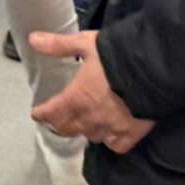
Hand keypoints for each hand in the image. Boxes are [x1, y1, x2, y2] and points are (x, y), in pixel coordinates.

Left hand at [28, 31, 153, 152]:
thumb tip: (32, 39)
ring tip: (85, 124)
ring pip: (91, 136)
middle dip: (61, 124)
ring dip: (85, 130)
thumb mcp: (85, 44)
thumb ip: (59, 45)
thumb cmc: (115, 55)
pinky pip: (116, 145)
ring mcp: (110, 128)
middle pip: (69, 128)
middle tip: (58, 120)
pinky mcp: (131, 134)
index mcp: (76, 97)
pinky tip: (110, 136)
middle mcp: (90, 117)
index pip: (52, 111)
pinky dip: (110, 141)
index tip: (37, 114)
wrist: (152, 68)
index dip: (42, 113)